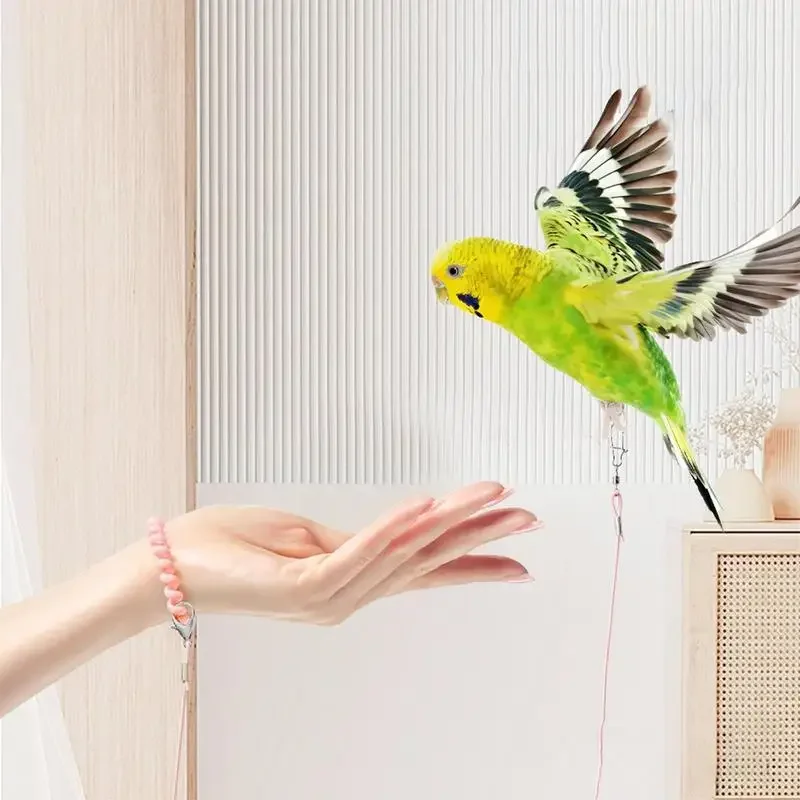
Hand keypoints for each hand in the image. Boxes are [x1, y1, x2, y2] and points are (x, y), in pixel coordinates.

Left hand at [155, 482, 540, 625]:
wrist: (171, 566)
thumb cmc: (233, 547)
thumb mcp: (304, 540)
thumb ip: (351, 541)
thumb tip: (395, 526)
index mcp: (351, 582)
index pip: (425, 572)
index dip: (473, 564)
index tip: (518, 559)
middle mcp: (348, 596)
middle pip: (427, 562)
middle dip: (481, 538)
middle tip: (529, 519)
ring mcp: (327, 595)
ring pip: (402, 554)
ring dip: (450, 521)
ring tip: (492, 497)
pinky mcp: (301, 586)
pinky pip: (356, 552)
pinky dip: (393, 530)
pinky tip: (425, 507)